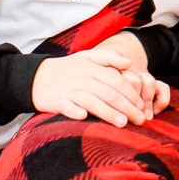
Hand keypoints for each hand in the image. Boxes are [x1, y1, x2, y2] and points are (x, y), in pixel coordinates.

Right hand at [31, 43, 169, 126]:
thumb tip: (129, 62)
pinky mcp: (56, 101)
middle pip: (109, 93)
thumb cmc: (68, 68)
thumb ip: (109, 57)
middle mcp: (83, 78)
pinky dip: (74, 111)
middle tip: (140, 119)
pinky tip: (83, 117)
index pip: (117, 81)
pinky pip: (66, 106)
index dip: (131, 93)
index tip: (141, 105)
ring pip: (92, 101)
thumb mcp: (88, 56)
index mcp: (92, 68)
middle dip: (127, 106)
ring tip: (123, 123)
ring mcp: (70, 90)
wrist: (37, 77)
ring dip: (108, 112)